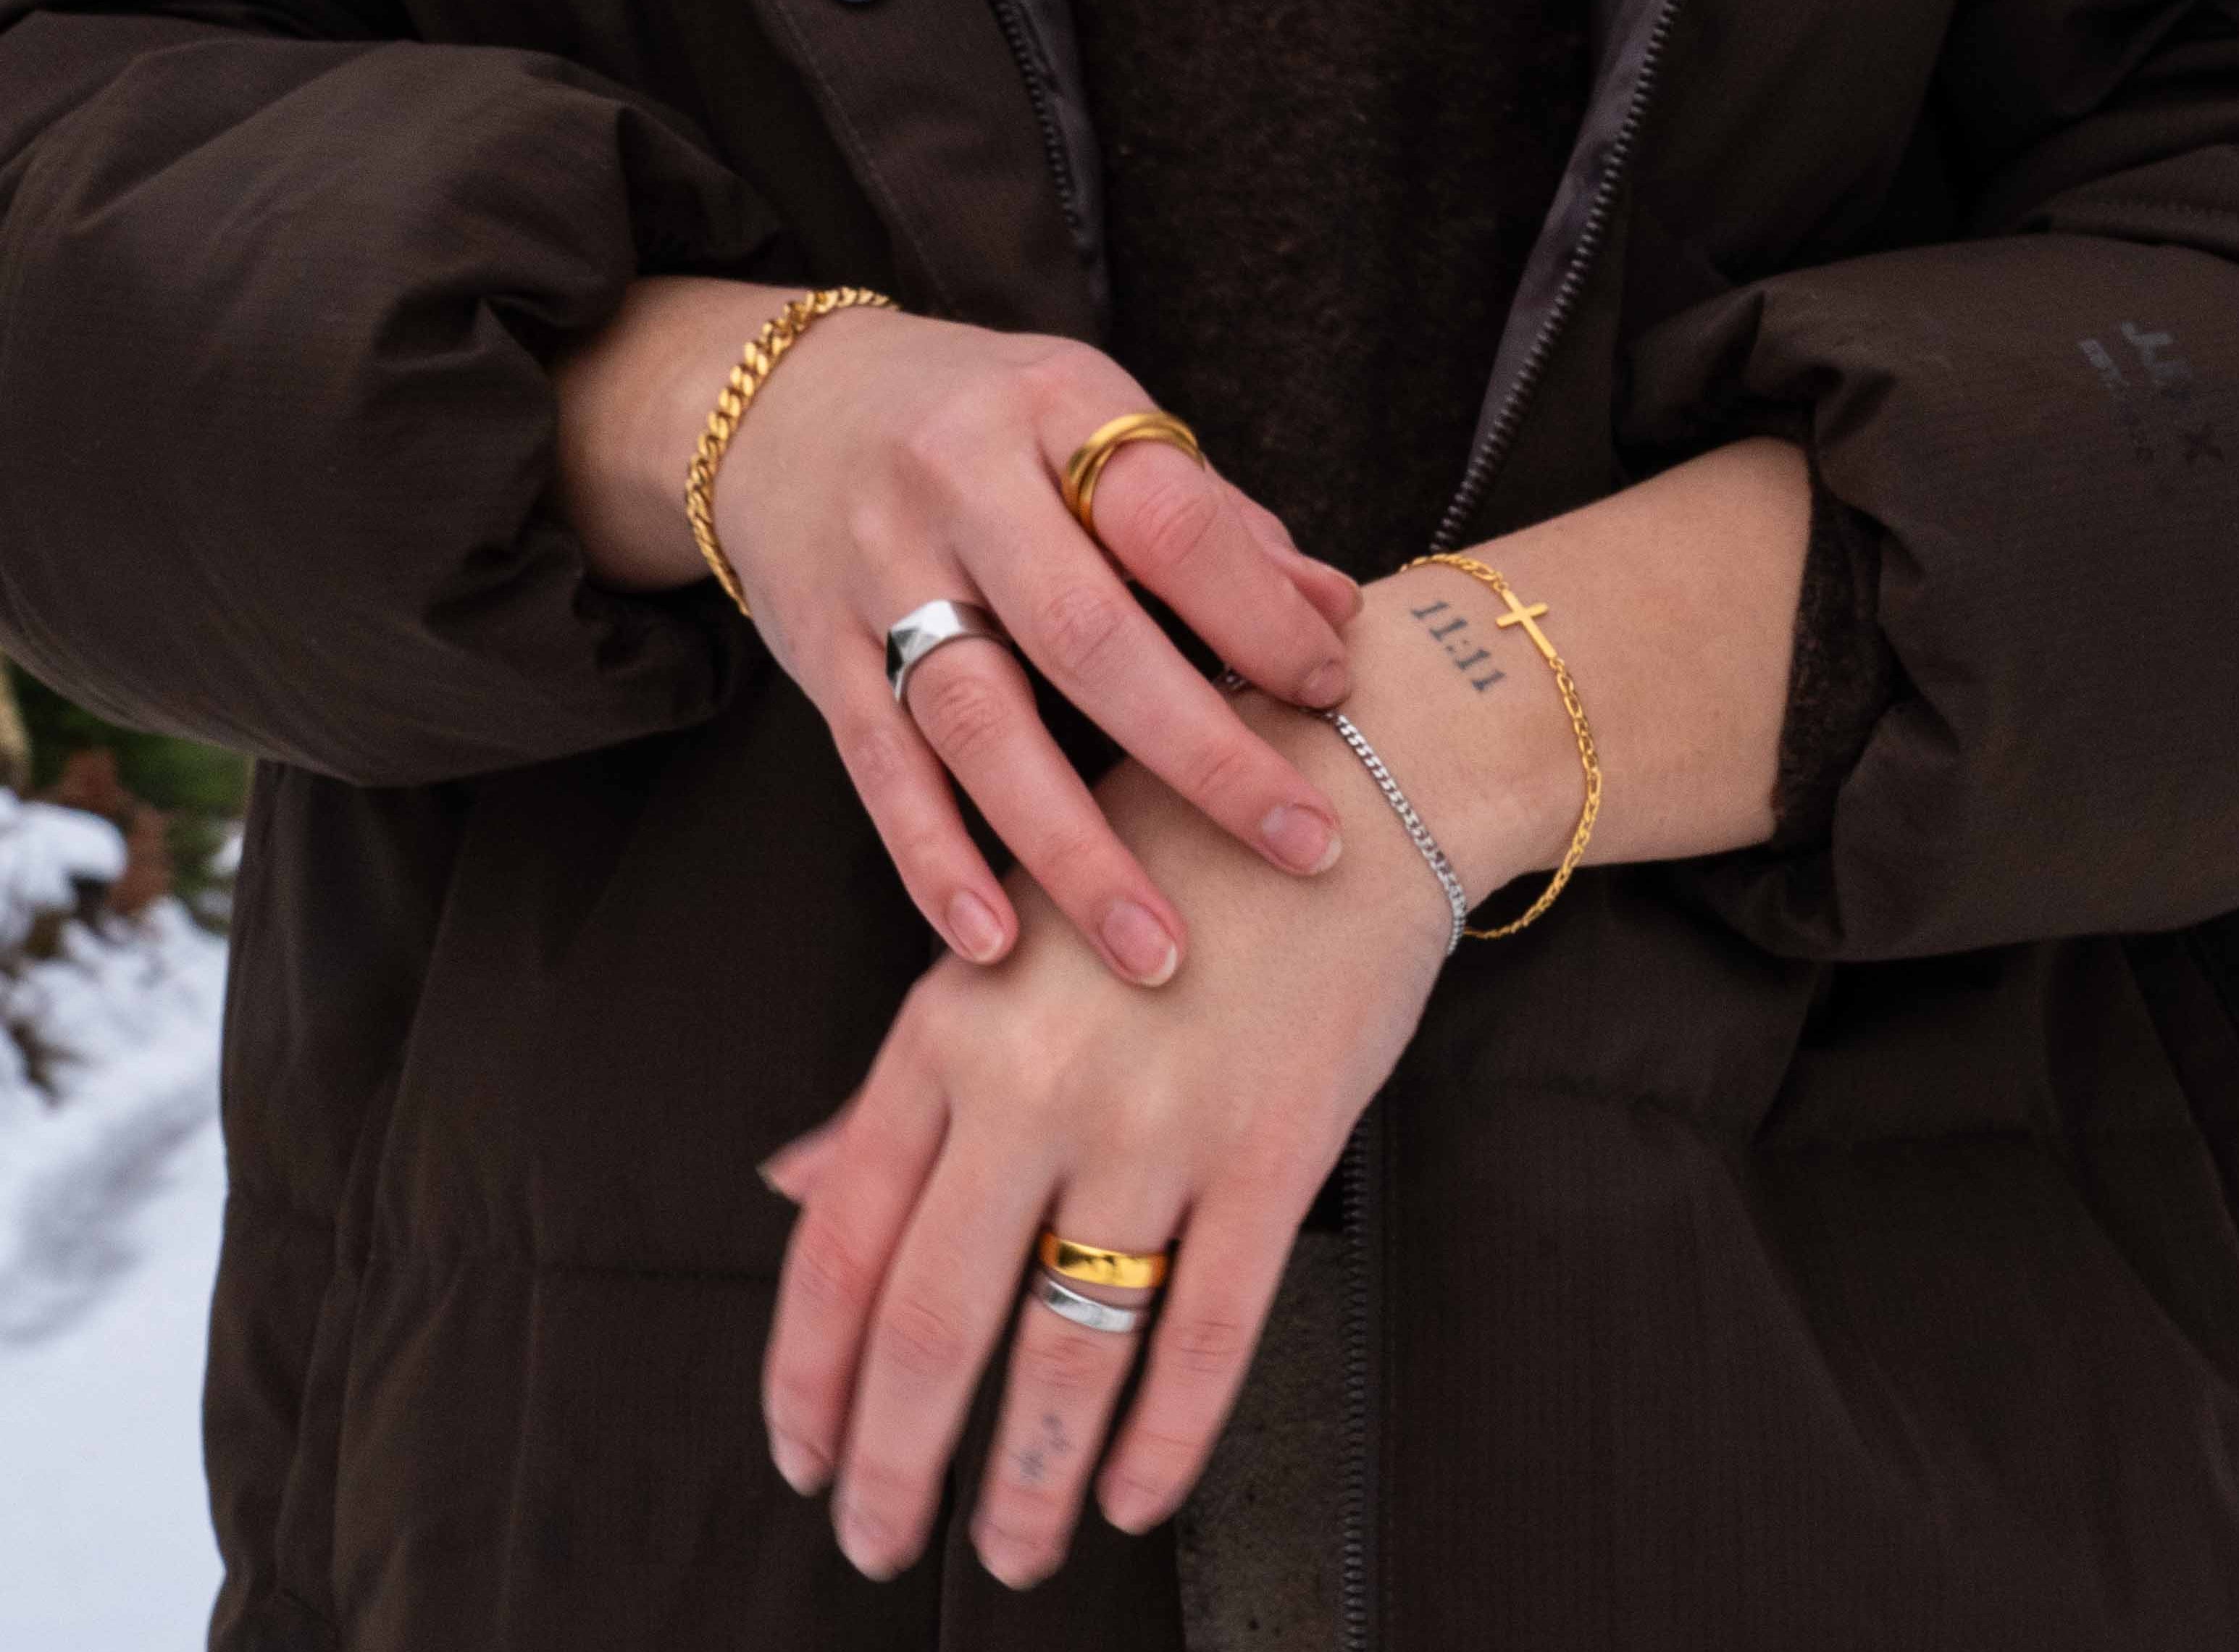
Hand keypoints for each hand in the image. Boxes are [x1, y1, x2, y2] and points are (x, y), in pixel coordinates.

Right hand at [551, 278, 1363, 984]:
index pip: (1168, 516)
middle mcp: (957, 484)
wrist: (780, 404)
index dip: (1257, 610)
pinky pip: (880, 769)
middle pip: (1085, 634)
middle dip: (1203, 754)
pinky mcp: (819, 653)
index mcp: (1052, 406)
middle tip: (1303, 845)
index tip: (1331, 693)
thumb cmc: (979, 421)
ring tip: (1156, 951)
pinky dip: (936, 860)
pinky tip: (995, 941)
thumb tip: (1337, 614)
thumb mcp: (1091, 417)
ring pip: (979, 720)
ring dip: (1072, 849)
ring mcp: (878, 571)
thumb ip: (1208, 517)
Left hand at [756, 701, 1457, 1590]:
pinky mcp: (1271, 1152)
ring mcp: (1157, 1123)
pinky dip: (1162, 1438)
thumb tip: (790, 1186)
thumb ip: (900, 1083)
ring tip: (1009, 1551)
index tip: (799, 1449)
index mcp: (949, 1025)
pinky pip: (1205, 1331)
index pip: (841, 1236)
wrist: (1341, 795)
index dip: (806, 1371)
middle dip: (892, 1461)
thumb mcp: (1003, 942)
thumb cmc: (1163, 856)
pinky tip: (1132, 1493)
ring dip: (1023, 1483)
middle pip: (932, 1320)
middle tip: (877, 1542)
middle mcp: (1036, 1081)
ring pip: (1066, 1351)